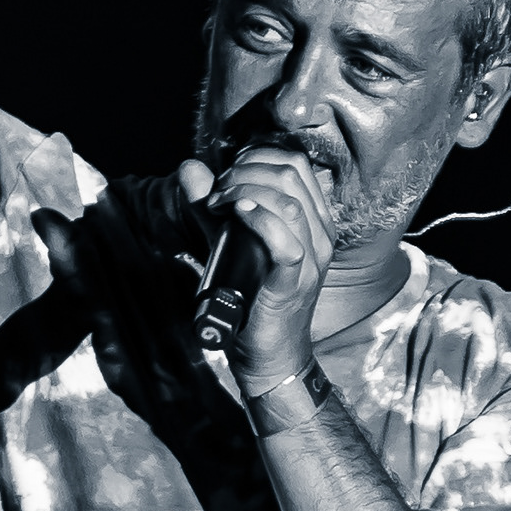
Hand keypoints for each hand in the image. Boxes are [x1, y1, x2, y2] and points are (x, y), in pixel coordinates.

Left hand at [179, 144, 336, 390]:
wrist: (270, 354)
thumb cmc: (254, 299)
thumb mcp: (231, 241)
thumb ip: (213, 205)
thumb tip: (189, 167)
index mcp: (313, 220)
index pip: (296, 163)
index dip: (257, 156)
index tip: (228, 174)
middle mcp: (320, 234)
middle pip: (290, 174)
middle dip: (245, 171)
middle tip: (218, 192)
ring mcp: (312, 259)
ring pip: (288, 202)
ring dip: (244, 192)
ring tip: (218, 205)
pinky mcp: (294, 282)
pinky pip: (286, 242)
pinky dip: (259, 220)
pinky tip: (235, 216)